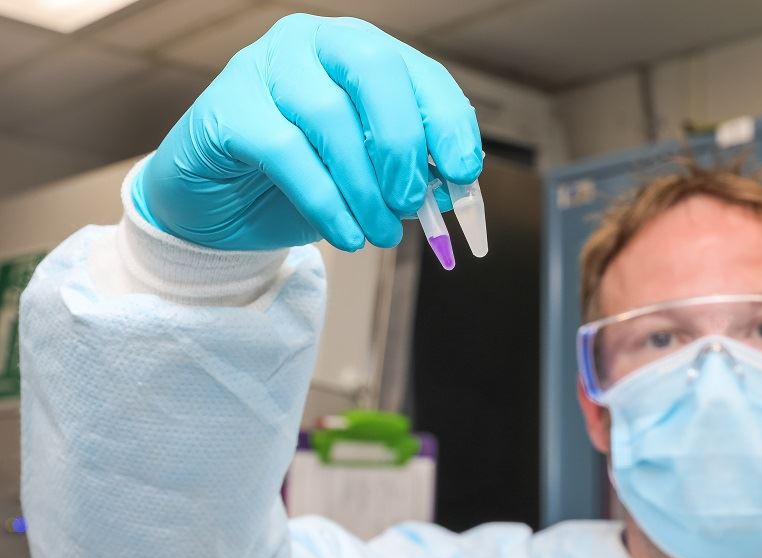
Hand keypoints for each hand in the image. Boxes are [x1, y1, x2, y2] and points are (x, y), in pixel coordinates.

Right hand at [132, 15, 481, 250]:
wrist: (221, 206)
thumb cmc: (304, 181)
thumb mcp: (369, 177)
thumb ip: (410, 173)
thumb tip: (453, 187)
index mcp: (360, 50)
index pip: (419, 72)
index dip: (448, 122)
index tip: (464, 173)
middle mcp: (314, 43)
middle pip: (374, 70)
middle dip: (402, 143)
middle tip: (412, 203)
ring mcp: (264, 66)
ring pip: (329, 116)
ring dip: (364, 188)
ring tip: (381, 235)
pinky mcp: (226, 106)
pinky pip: (285, 151)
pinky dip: (325, 201)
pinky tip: (346, 235)